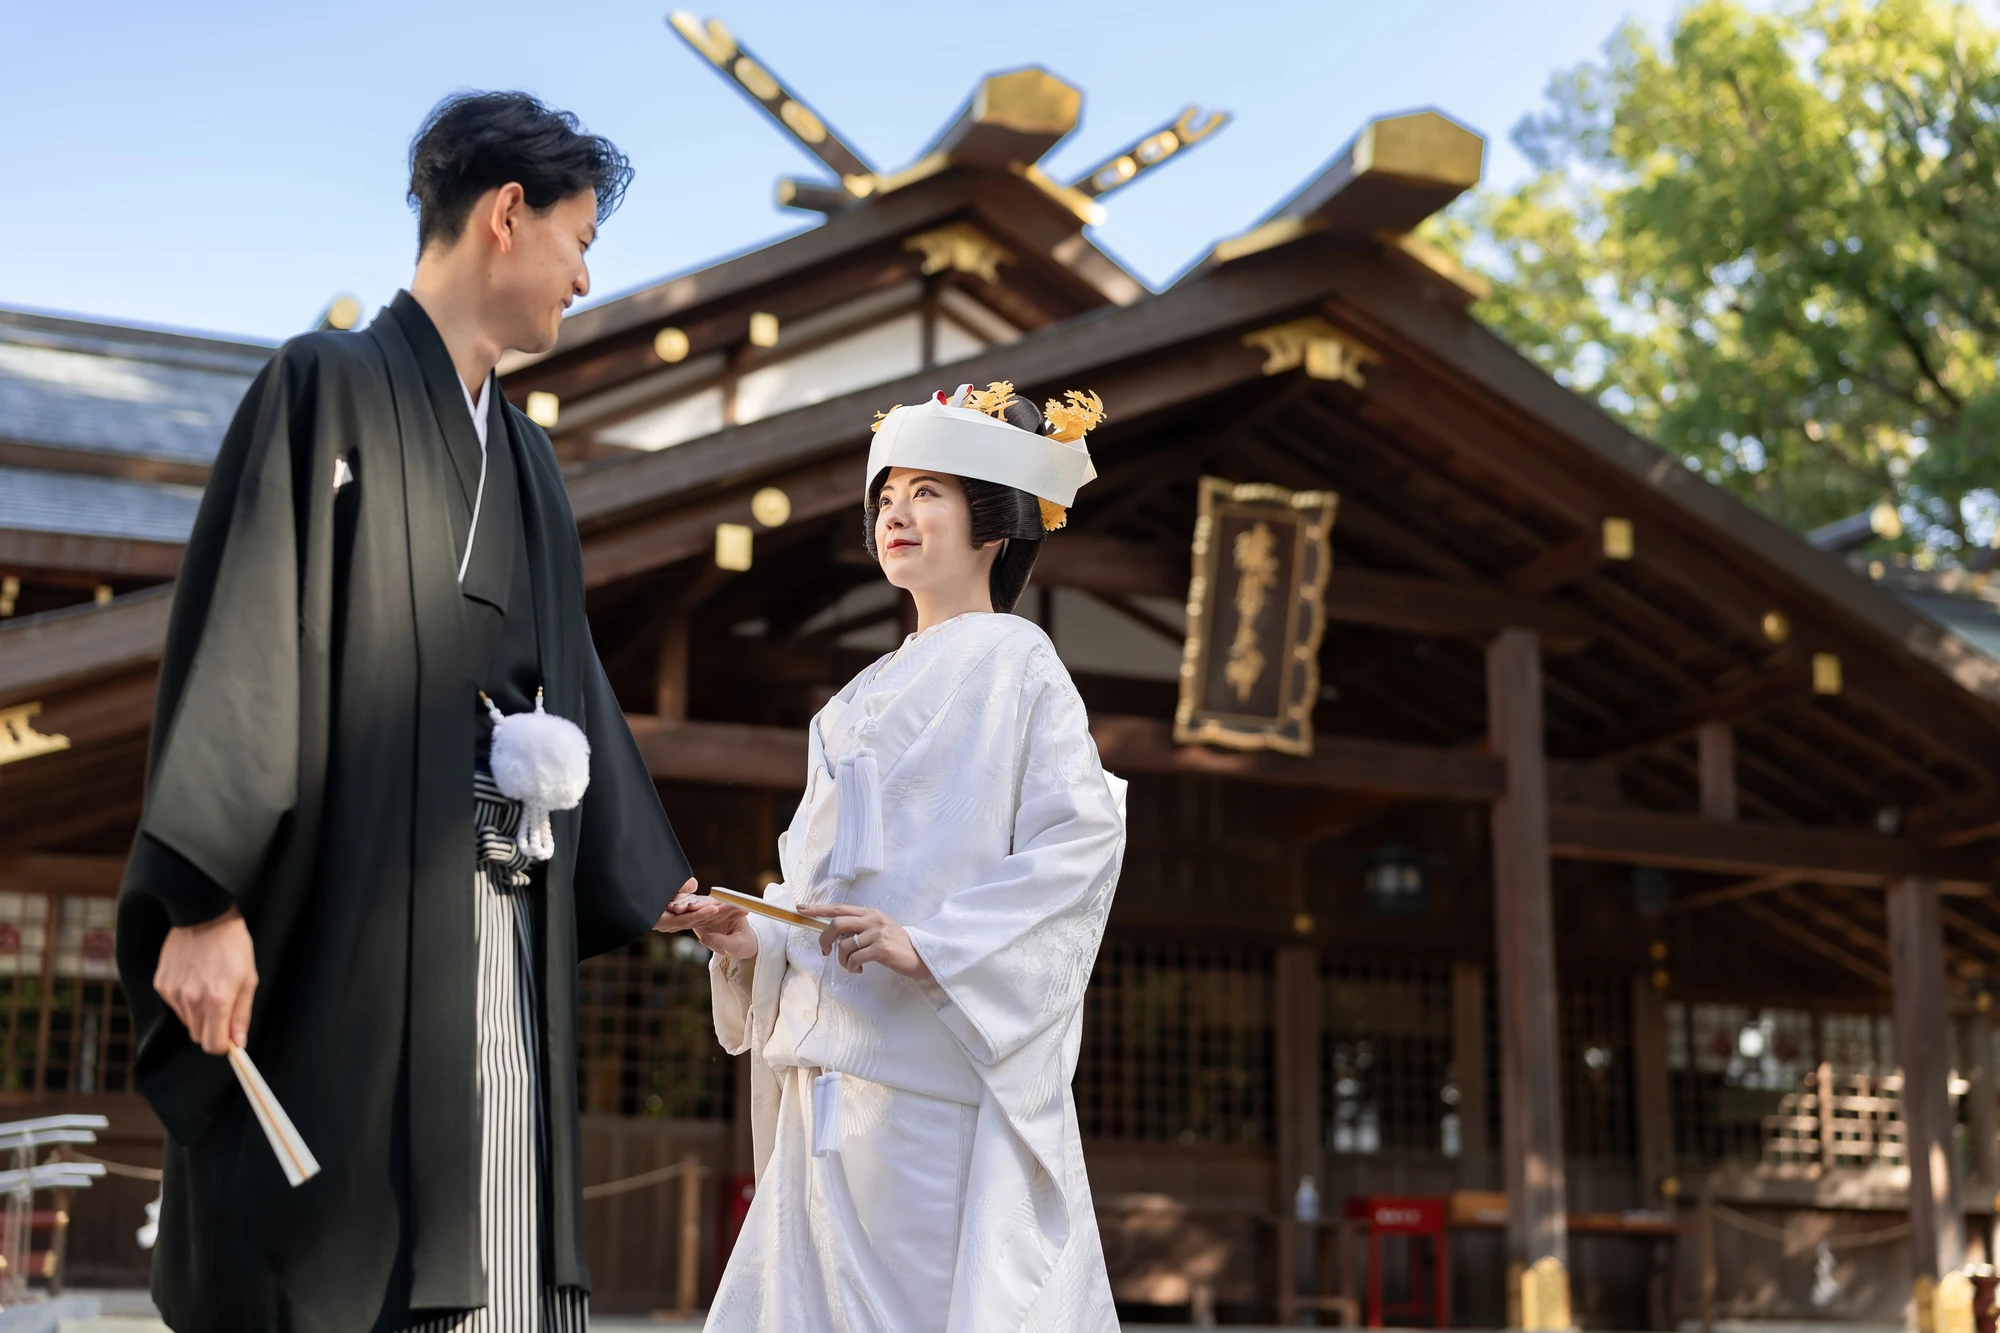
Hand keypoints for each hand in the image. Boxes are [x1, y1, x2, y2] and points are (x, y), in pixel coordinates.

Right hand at [153, 906, 256, 1055]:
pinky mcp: (161, 984)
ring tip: (208, 986)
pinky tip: (193, 978)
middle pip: (198, 1036)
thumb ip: (241, 1015)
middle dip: (211, 1029)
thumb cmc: (233, 946)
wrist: (204, 916)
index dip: (222, 1044)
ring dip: (198, 1013)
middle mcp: (191, 1000)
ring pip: (186, 1021)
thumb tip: (239, 1044)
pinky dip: (184, 999)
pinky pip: (174, 1005)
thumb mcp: (248, 979)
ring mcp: (172, 992)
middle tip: (222, 1006)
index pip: (212, 1045)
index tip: (229, 1036)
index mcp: (216, 1000)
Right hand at [656, 881, 756, 960]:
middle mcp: (719, 906)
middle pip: (703, 903)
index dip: (704, 906)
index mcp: (732, 908)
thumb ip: (721, 941)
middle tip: (675, 907)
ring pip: (695, 907)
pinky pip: (691, 914)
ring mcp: (709, 911)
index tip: (693, 907)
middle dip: (690, 904)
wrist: (742, 947)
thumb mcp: (736, 946)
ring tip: (670, 908)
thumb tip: (705, 938)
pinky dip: (682, 913)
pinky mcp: (701, 918)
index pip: (718, 904)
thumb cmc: (744, 945)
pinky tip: (669, 912)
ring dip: (683, 906)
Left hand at [817, 904, 931, 980]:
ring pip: (844, 945)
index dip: (818, 908)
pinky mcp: (881, 948)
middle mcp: (873, 919)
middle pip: (837, 923)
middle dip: (825, 939)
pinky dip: (852, 967)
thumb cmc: (897, 944)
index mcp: (870, 913)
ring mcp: (877, 933)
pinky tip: (859, 970)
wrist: (921, 955)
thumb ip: (859, 928)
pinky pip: (855, 958)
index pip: (839, 908)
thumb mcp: (879, 929)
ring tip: (851, 966)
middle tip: (825, 952)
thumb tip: (836, 935)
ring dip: (842, 960)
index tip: (802, 908)